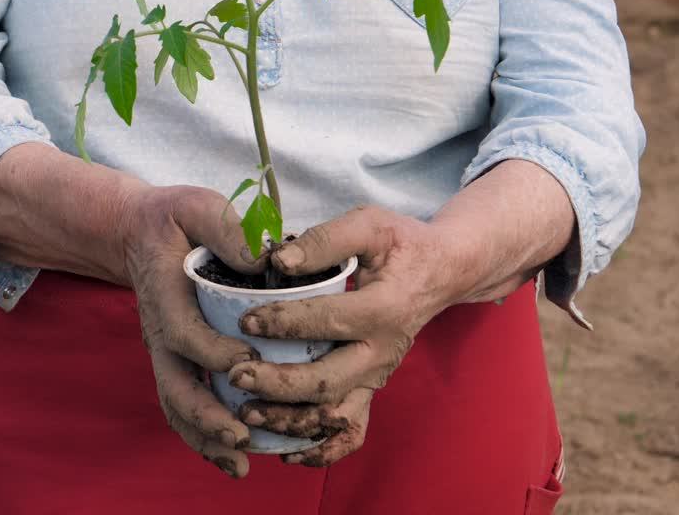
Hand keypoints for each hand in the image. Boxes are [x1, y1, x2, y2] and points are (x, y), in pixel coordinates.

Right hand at [120, 185, 267, 478]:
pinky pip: (182, 407)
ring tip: (241, 464)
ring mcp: (165, 353)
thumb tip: (265, 259)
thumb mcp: (198, 207)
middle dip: (207, 416)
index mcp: (166, 296)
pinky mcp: (175, 363)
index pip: (184, 333)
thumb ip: (227, 230)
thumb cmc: (177, 220)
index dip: (213, 352)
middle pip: (175, 386)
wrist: (140, 235)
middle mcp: (161, 333)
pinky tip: (233, 459)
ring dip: (205, 438)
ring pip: (177, 406)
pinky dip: (203, 437)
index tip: (248, 362)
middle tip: (244, 436)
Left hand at [225, 205, 483, 466]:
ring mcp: (378, 376)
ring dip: (289, 421)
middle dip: (278, 384)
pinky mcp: (372, 388)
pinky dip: (321, 452)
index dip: (285, 323)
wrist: (442, 271)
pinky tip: (285, 452)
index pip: (330, 322)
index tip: (246, 321)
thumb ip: (324, 241)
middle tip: (236, 374)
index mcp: (384, 308)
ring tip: (248, 413)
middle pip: (328, 382)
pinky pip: (352, 433)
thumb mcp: (369, 225)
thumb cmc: (401, 243)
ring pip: (335, 416)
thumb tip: (276, 262)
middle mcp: (383, 351)